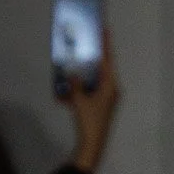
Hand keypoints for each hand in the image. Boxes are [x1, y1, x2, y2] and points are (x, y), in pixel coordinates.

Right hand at [67, 30, 120, 173]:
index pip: (108, 60)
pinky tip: (63, 94)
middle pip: (100, 68)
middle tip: (83, 42)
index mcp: (110, 86)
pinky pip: (87, 92)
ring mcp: (105, 98)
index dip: (105, 44)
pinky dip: (77, 91)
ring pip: (92, 81)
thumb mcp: (79, 100)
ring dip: (80, 76)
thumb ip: (76, 84)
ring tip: (70, 65)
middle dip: (90, 57)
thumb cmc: (89, 121)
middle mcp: (110, 90)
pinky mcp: (98, 106)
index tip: (104, 29)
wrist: (92, 144)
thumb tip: (72, 72)